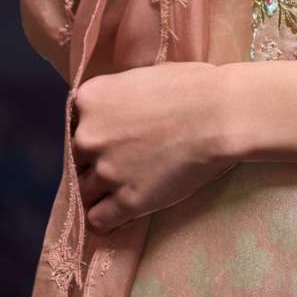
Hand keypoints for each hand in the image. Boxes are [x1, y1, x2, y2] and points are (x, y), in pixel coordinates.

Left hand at [73, 63, 237, 234]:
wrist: (221, 114)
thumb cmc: (192, 86)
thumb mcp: (144, 77)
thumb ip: (119, 99)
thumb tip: (117, 113)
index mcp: (91, 99)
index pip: (76, 123)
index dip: (96, 129)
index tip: (115, 133)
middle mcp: (88, 136)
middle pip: (78, 157)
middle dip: (98, 159)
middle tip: (127, 157)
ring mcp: (105, 171)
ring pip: (85, 190)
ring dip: (103, 189)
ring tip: (128, 184)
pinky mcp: (126, 202)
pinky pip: (98, 219)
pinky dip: (109, 217)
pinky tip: (123, 210)